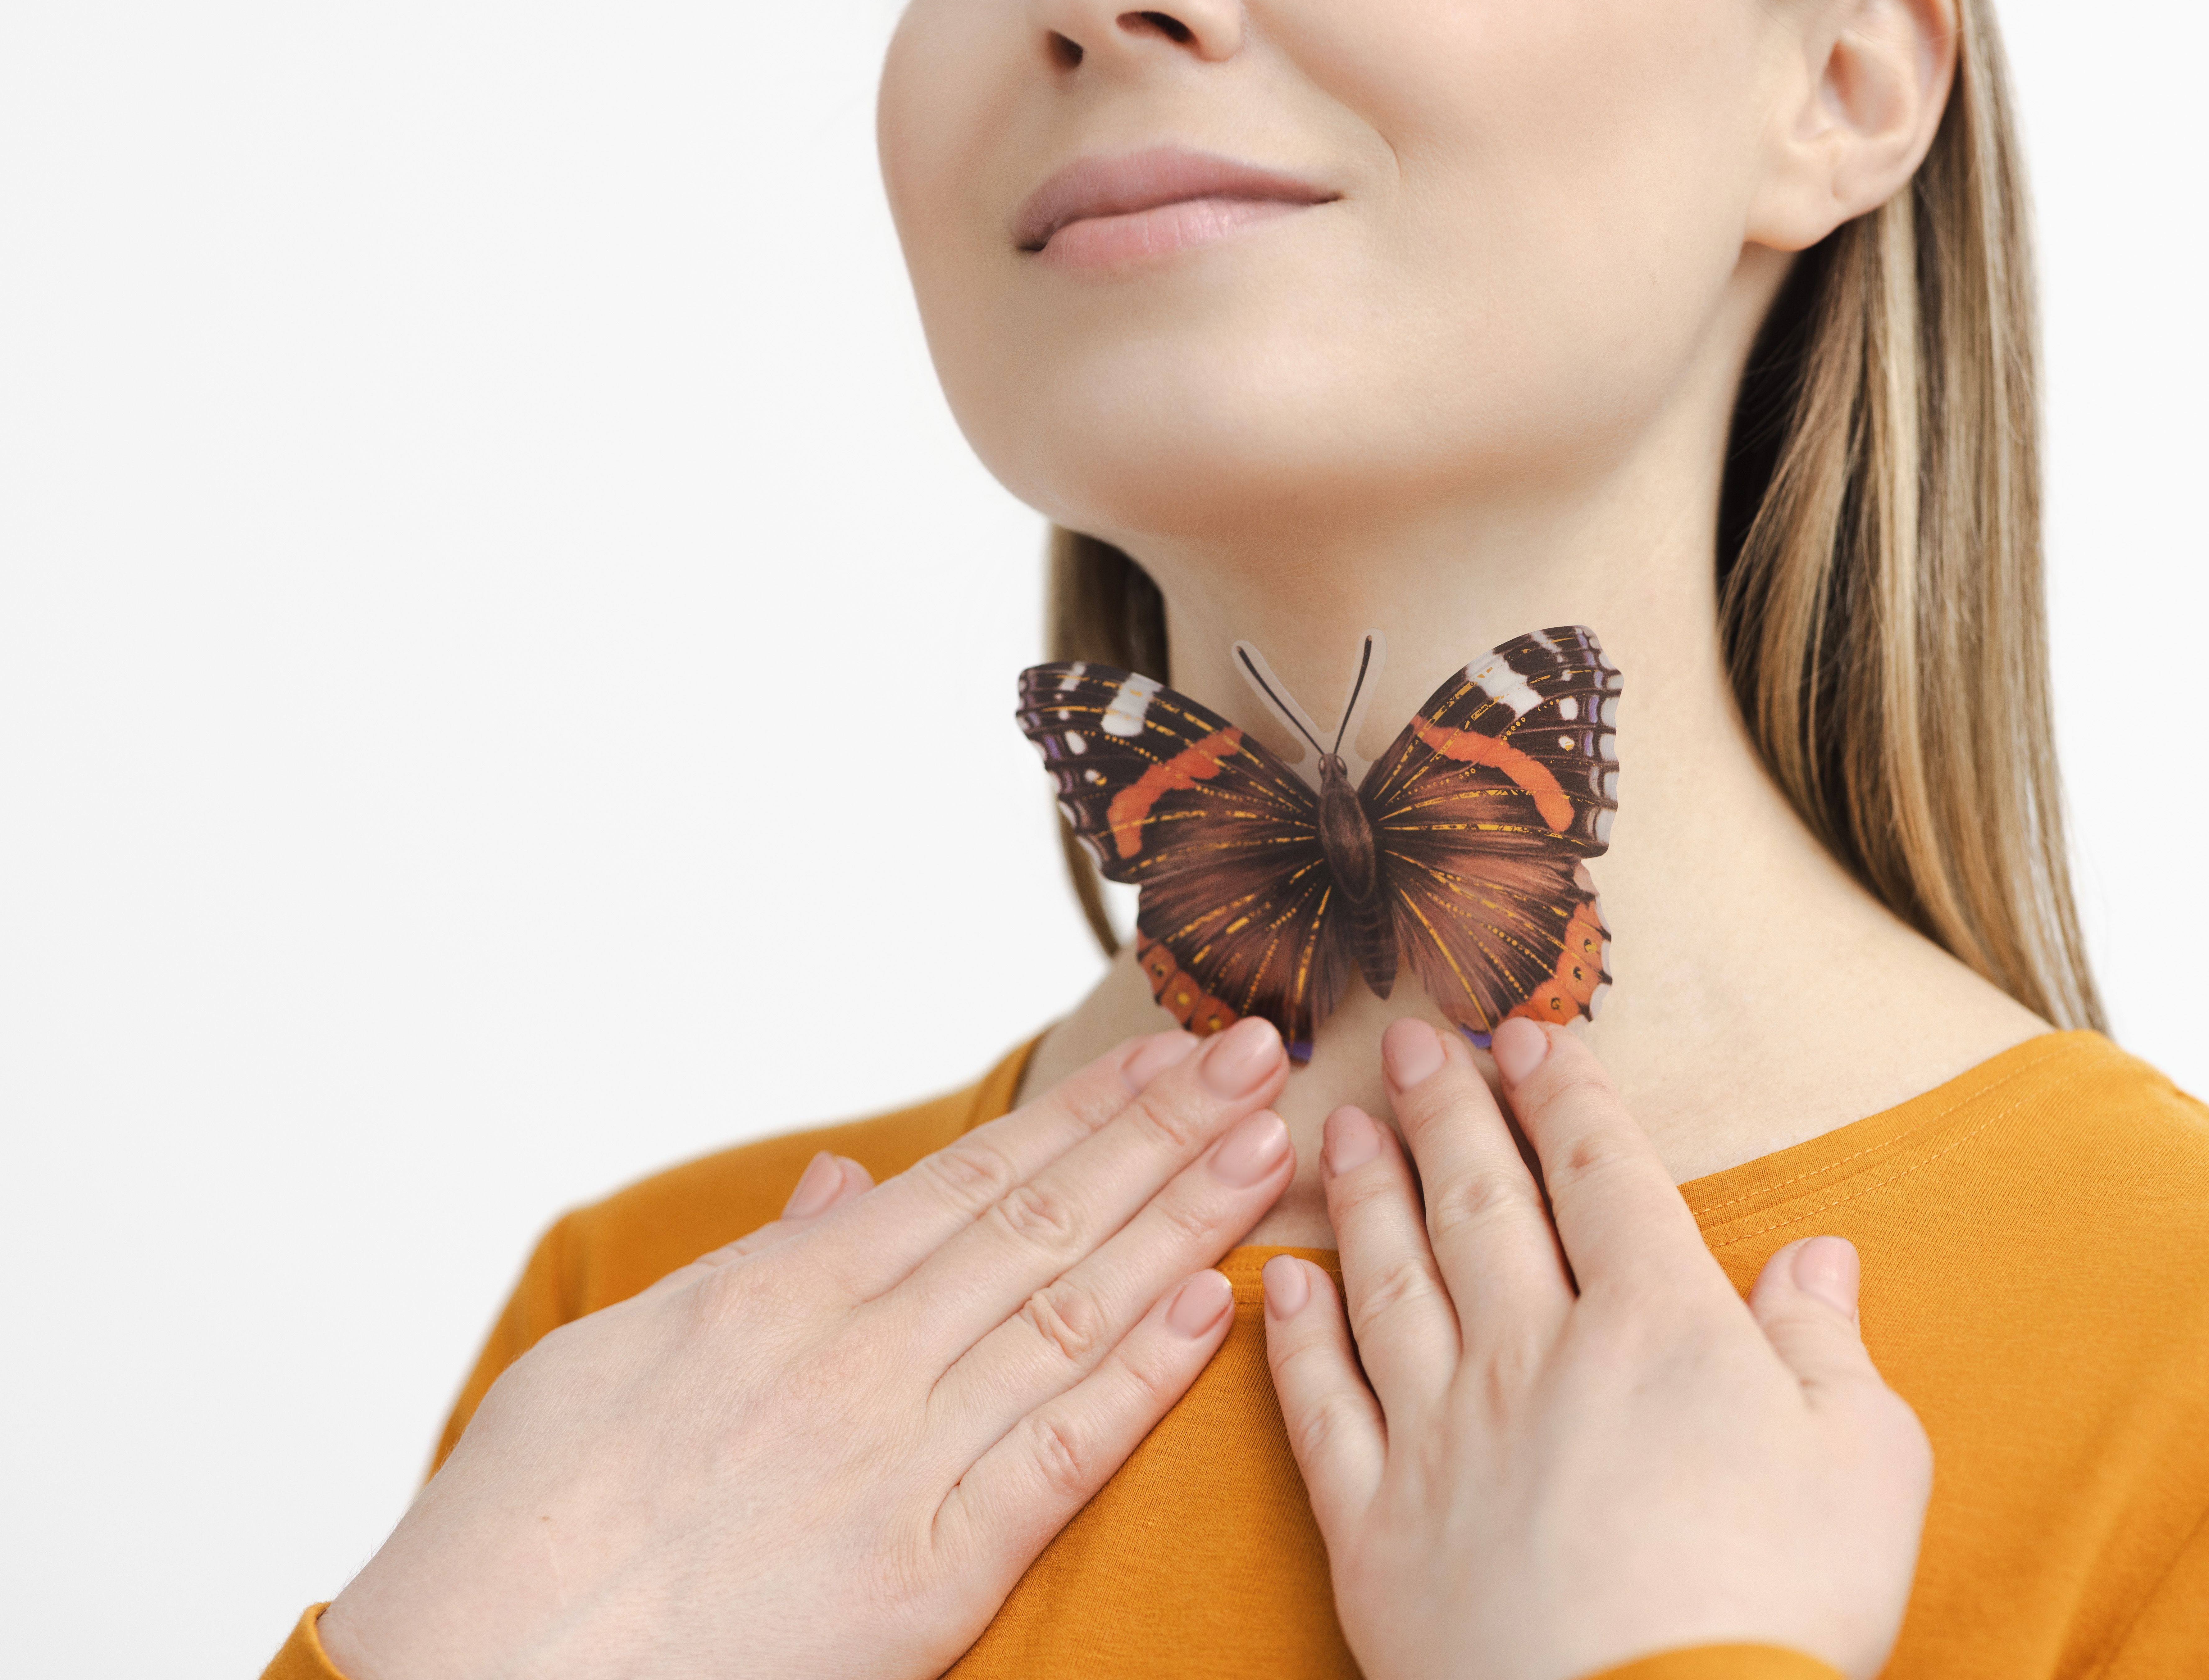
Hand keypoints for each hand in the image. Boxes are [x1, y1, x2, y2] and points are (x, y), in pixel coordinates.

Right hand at [322, 1018, 1298, 1679]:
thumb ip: (754, 1261)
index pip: (976, 1175)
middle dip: (1164, 1134)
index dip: (1086, 1111)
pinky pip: (1056, 1459)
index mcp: (782, 1295)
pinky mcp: (923, 1576)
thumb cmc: (530, 1518)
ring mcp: (896, 1463)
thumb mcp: (623, 1352)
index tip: (1166, 1056)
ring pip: (1073, 1314)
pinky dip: (1140, 1380)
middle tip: (1260, 1060)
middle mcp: (855, 1359)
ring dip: (1182, 1225)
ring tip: (1266, 1151)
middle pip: (1047, 1220)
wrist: (476, 1671)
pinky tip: (1211, 1311)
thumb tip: (841, 1185)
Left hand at [1263, 1018, 1931, 1679]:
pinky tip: (1278, 1282)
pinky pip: (1321, 1409)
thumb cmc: (1778, 1613)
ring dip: (1362, 1191)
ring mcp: (1442, 1441)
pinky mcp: (1375, 1531)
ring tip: (1340, 1124)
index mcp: (1656, 1330)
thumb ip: (1827, 1349)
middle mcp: (1533, 1360)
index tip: (1528, 1034)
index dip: (1564, 1094)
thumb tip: (1818, 1256)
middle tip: (1408, 1038)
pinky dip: (1295, 1337)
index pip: (1601, 1174)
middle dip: (1443, 1109)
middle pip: (1478, 1203)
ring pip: (1385, 1280)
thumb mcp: (1866, 1467)